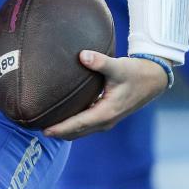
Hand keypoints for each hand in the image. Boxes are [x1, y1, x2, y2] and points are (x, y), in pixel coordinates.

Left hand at [42, 50, 168, 139]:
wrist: (153, 79)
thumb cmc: (135, 73)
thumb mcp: (118, 66)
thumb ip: (100, 61)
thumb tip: (82, 55)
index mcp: (107, 112)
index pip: (79, 124)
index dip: (61, 128)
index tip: (44, 130)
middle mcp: (106, 120)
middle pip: (77, 132)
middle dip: (58, 132)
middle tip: (35, 127)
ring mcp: (106, 120)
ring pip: (80, 130)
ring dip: (64, 130)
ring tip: (44, 124)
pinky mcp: (106, 115)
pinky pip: (85, 124)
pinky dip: (72, 124)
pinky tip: (60, 115)